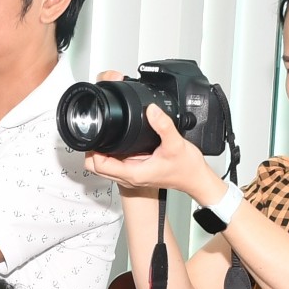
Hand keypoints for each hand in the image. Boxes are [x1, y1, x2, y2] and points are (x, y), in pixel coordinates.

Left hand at [83, 100, 217, 198]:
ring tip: (107, 135)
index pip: (99, 165)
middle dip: (92, 150)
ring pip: (104, 167)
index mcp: (133, 173)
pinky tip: (120, 141)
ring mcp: (132, 175)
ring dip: (101, 152)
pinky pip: (116, 164)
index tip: (98, 134)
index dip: (94, 148)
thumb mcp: (176, 144)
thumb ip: (163, 125)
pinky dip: (112, 154)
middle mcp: (129, 177)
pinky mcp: (136, 171)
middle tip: (99, 133)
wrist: (195, 179)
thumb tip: (151, 110)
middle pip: (96, 167)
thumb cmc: (186, 169)